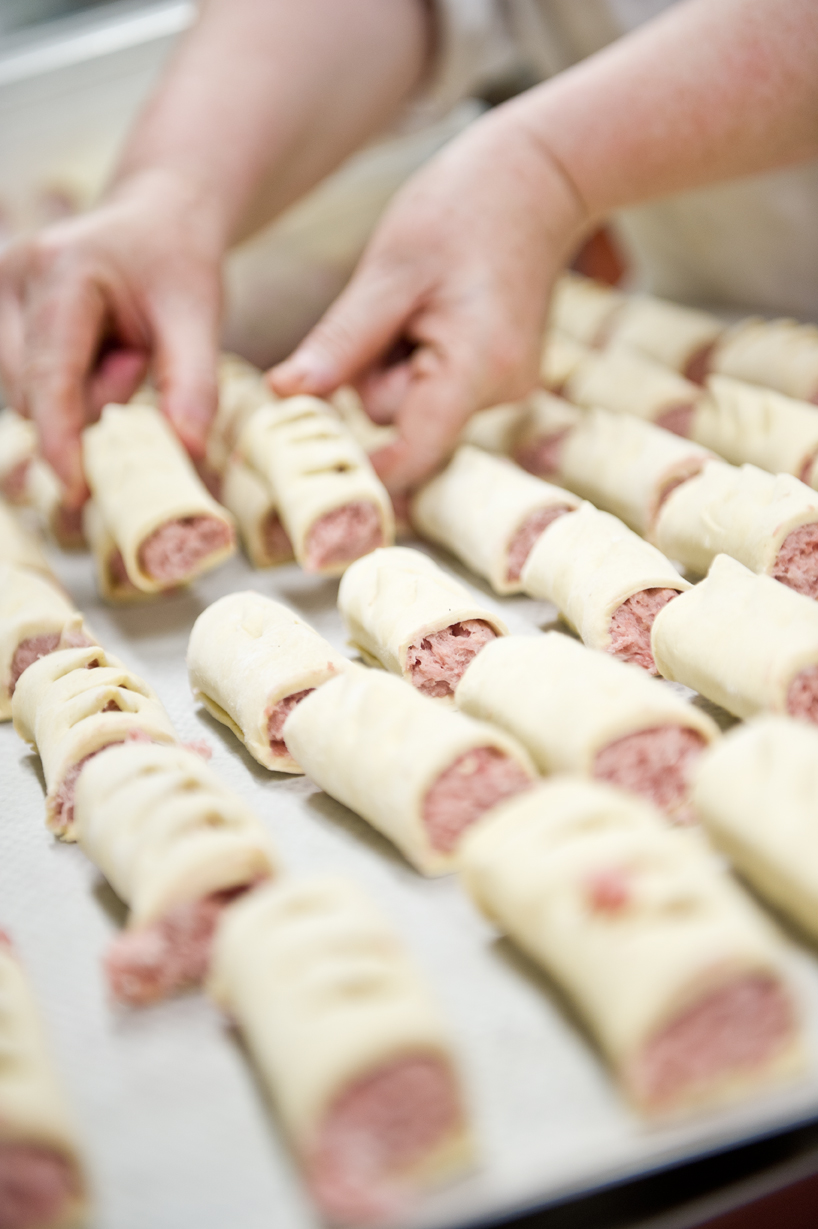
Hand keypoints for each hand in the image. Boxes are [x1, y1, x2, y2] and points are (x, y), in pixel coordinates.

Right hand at [0, 169, 223, 506]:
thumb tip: (188, 450)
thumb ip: (194, 384)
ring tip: (117, 347)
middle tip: (135, 355)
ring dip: (79, 393)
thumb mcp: (200, 319)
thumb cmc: (179, 267)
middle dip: (93, 399)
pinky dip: (65, 384)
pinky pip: (25, 383)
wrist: (157, 220)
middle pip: (36, 393)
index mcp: (62, 269)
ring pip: (26, 394)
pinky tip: (93, 350)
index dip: (61, 440)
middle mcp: (12, 274)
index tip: (76, 491)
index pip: (51, 375)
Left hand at [270, 105, 587, 492]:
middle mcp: (501, 392)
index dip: (364, 471)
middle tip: (389, 310)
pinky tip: (436, 313)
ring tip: (419, 302)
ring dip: (394, 364)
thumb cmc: (463, 210)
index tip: (313, 478)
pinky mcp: (497, 380)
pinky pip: (432, 388)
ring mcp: (504, 389)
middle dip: (374, 378)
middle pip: (400, 421)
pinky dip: (417, 359)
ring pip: (412, 404)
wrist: (539, 179)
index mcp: (479, 367)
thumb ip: (341, 342)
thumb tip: (284, 395)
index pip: (414, 453)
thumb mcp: (390, 270)